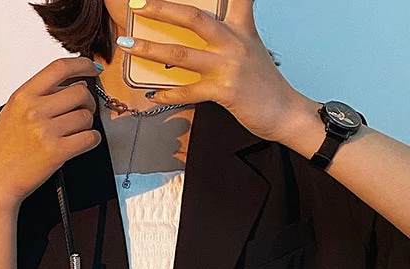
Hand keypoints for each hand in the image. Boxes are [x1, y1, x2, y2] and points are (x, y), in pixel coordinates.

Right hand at [0, 57, 102, 209]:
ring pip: (86, 117)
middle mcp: (34, 110)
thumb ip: (37, 97)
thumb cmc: (2, 152)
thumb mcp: (11, 114)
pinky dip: (92, 140)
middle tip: (84, 111)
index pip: (59, 68)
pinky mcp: (57, 152)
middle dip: (88, 102)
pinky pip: (89, 138)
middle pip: (80, 92)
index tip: (92, 68)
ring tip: (76, 132)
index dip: (82, 64)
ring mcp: (45, 131)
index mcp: (22, 97)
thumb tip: (71, 85)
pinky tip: (83, 142)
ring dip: (87, 124)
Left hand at [117, 0, 312, 142]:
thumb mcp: (250, 50)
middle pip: (192, 17)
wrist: (285, 112)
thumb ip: (227, 38)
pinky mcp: (224, 91)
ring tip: (128, 45)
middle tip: (138, 4)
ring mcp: (228, 66)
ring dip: (149, 48)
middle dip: (161, 8)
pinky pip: (187, 91)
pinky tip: (153, 94)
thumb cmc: (262, 85)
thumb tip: (193, 41)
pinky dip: (167, 94)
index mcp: (241, 27)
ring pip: (180, 53)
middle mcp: (234, 41)